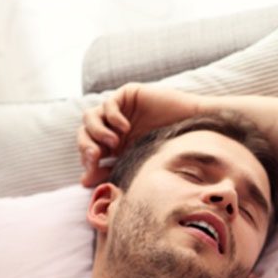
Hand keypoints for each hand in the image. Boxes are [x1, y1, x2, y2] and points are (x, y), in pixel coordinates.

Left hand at [77, 83, 202, 185]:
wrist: (194, 132)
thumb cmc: (170, 150)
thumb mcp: (136, 163)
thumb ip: (111, 171)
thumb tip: (83, 182)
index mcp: (114, 144)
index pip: (88, 148)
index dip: (86, 158)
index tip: (92, 169)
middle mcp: (113, 126)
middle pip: (85, 132)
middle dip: (86, 145)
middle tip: (95, 156)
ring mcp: (120, 110)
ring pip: (91, 116)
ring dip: (97, 131)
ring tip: (113, 142)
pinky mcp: (128, 95)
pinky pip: (108, 104)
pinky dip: (111, 117)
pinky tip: (124, 128)